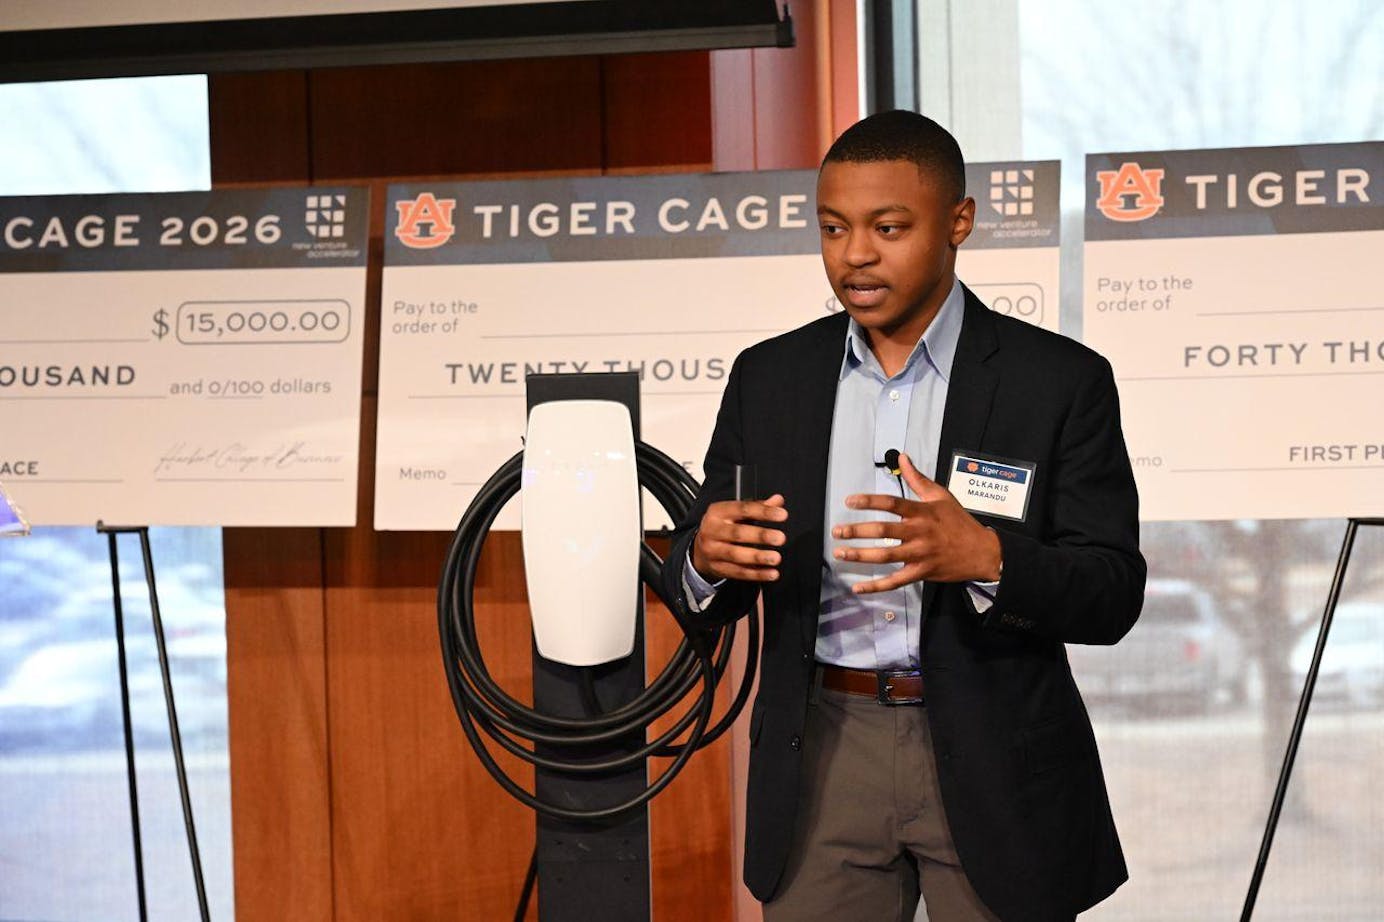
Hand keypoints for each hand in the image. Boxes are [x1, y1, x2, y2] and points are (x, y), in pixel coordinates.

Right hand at [691, 494, 788, 582]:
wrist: (699, 549)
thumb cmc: (722, 527)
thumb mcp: (735, 513)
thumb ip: (758, 506)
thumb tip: (777, 500)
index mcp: (718, 512)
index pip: (742, 509)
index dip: (763, 511)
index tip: (782, 515)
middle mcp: (712, 531)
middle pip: (738, 533)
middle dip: (761, 536)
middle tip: (780, 538)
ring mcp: (713, 551)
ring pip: (736, 555)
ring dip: (758, 557)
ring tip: (775, 558)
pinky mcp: (718, 568)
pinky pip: (738, 572)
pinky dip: (756, 574)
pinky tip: (771, 573)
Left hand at [832, 453, 1000, 592]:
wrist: (982, 552)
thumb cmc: (960, 522)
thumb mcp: (941, 496)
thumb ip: (918, 478)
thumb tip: (903, 458)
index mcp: (922, 512)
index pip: (891, 503)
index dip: (868, 501)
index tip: (849, 501)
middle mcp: (919, 532)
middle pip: (883, 531)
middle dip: (856, 531)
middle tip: (837, 531)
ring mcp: (920, 554)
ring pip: (885, 556)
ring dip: (860, 555)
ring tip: (840, 553)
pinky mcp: (921, 573)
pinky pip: (895, 581)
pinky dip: (876, 586)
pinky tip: (858, 587)